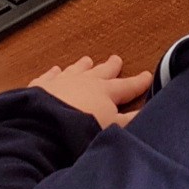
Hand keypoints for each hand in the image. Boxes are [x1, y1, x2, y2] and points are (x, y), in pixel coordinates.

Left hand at [28, 54, 151, 128]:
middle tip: (116, 59)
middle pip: (101, 72)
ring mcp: (62, 81)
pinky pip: (50, 76)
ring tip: (88, 60)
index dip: (138, 83)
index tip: (147, 75)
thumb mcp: (113, 128)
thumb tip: (147, 114)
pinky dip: (54, 73)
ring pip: (76, 70)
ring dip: (83, 66)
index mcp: (105, 92)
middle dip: (111, 67)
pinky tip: (54, 70)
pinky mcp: (41, 87)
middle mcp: (85, 82)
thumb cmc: (84, 129)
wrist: (47, 127)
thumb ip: (130, 121)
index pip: (126, 87)